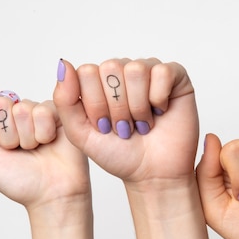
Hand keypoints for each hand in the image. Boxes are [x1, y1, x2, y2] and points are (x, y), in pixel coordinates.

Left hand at [0, 93, 89, 209]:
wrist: (49, 193)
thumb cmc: (18, 180)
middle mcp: (12, 112)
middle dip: (7, 135)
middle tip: (17, 150)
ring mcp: (33, 110)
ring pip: (21, 109)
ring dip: (27, 137)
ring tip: (34, 149)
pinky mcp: (56, 111)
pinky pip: (42, 111)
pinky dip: (44, 133)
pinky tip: (47, 142)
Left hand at [53, 58, 197, 188]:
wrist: (152, 174)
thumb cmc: (119, 154)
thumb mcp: (80, 133)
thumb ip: (64, 100)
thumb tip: (64, 63)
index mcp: (99, 81)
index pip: (87, 71)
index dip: (95, 104)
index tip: (104, 127)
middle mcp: (123, 71)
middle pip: (110, 68)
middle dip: (116, 107)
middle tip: (124, 128)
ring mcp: (149, 71)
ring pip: (135, 70)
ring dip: (137, 106)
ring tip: (142, 124)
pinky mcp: (175, 77)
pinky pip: (163, 72)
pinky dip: (158, 99)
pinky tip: (160, 113)